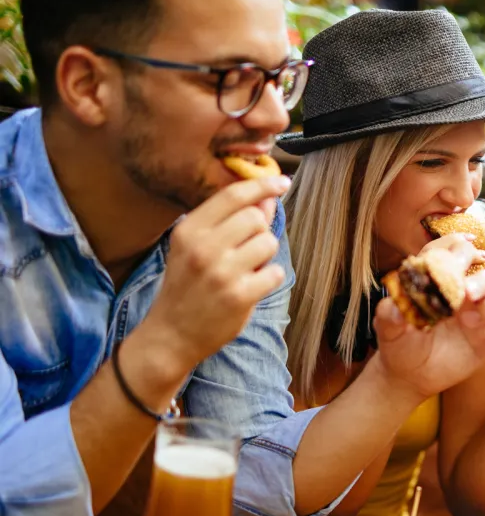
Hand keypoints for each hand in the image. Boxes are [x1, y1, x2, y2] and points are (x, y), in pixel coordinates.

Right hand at [141, 176, 288, 375]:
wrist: (171, 334)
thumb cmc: (187, 286)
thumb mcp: (195, 248)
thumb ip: (229, 222)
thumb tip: (266, 199)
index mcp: (189, 230)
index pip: (233, 195)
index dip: (262, 185)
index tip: (281, 182)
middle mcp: (203, 248)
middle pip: (256, 218)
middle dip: (259, 232)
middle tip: (245, 250)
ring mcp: (222, 272)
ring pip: (268, 243)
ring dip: (265, 256)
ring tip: (247, 269)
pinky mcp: (239, 295)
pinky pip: (275, 272)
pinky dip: (269, 278)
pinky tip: (252, 286)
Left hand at [372, 237, 484, 398]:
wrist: (411, 375)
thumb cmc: (400, 344)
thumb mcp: (389, 330)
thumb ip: (389, 316)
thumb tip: (393, 305)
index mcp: (443, 283)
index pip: (456, 257)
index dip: (459, 253)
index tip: (457, 262)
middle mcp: (466, 295)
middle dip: (480, 282)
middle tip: (467, 295)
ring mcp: (483, 315)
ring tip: (474, 324)